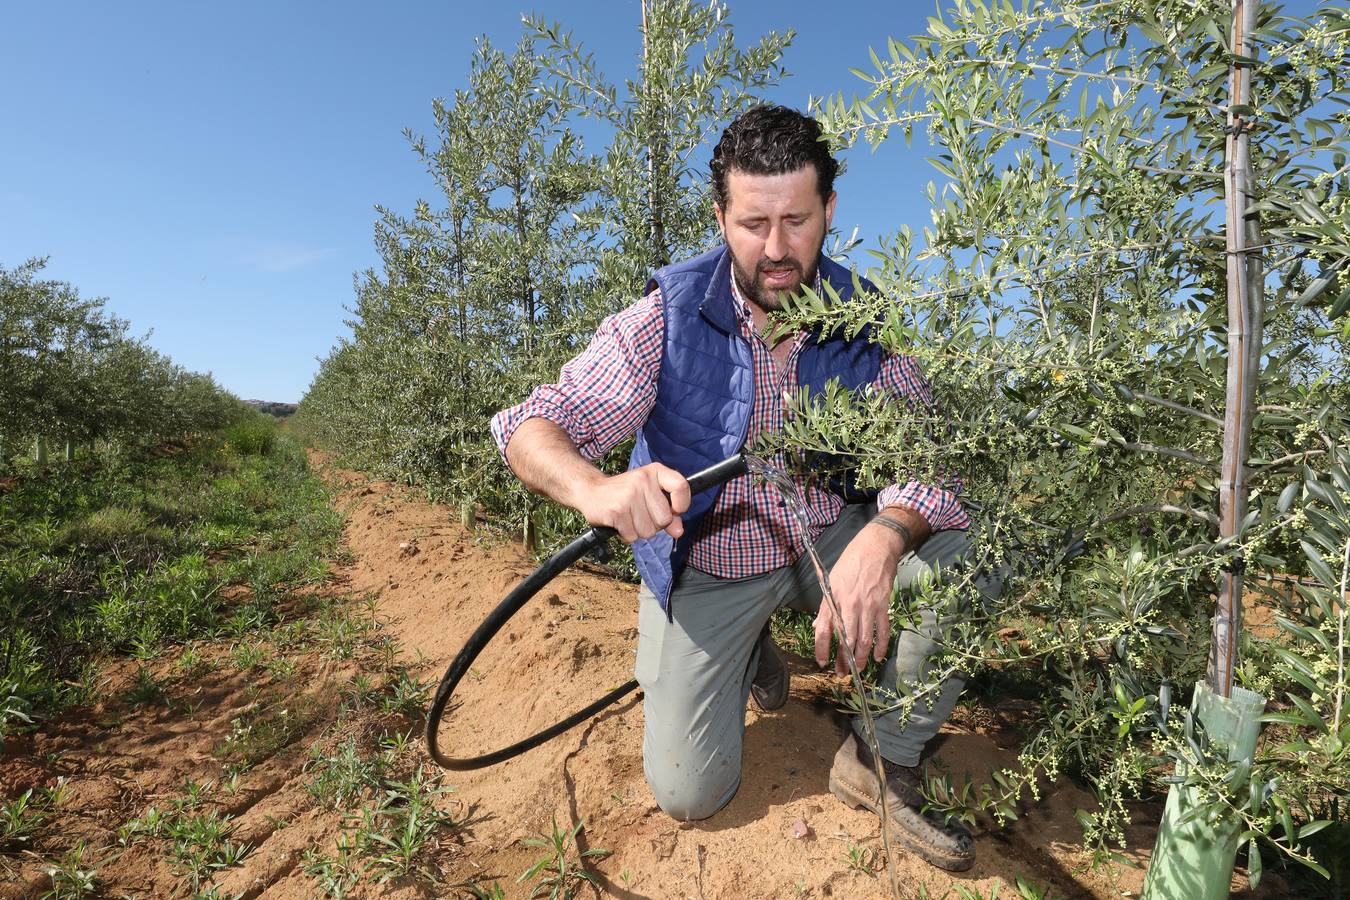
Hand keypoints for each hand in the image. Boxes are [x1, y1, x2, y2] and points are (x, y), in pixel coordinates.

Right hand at [575, 463, 690, 543]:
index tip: (675, 511)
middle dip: (654, 524)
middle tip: (639, 514)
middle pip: (665, 518)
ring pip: (649, 531)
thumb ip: (668, 511)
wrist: (590, 490)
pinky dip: (627, 535)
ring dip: (639, 531)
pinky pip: (632, 536)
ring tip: (628, 518)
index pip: (681, 486)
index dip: (682, 504)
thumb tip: (678, 531)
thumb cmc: (624, 493)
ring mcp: (628, 495)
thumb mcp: (648, 494)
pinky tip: (620, 523)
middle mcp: (643, 480)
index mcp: (654, 471)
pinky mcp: (616, 511)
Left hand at [814, 524, 902, 674]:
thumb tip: (819, 627)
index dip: (822, 649)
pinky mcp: (883, 606)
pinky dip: (881, 646)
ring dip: (861, 658)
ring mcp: (868, 607)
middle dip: (843, 660)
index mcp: (833, 599)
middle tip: (842, 674)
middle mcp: (849, 605)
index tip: (822, 661)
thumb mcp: (831, 581)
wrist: (875, 547)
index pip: (824, 630)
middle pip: (845, 640)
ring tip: (859, 670)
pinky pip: (883, 631)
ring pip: (865, 639)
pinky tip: (879, 656)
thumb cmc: (850, 562)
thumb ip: (826, 606)